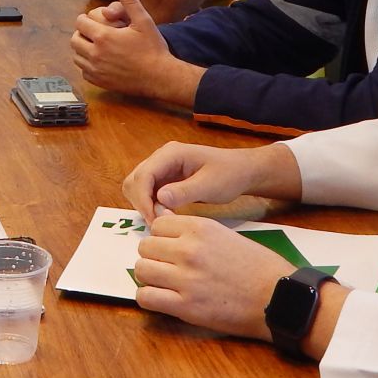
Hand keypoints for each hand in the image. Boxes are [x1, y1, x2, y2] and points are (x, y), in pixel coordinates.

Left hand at [72, 0, 200, 102]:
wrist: (159, 77)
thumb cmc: (153, 48)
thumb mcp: (144, 21)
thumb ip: (130, 1)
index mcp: (103, 36)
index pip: (80, 23)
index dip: (85, 19)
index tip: (93, 20)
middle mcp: (95, 54)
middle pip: (74, 40)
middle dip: (82, 33)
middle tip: (93, 32)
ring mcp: (96, 70)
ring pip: (76, 57)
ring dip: (83, 49)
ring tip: (96, 46)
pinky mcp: (99, 82)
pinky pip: (84, 72)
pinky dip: (87, 65)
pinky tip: (100, 61)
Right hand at [122, 140, 299, 223]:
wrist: (242, 171)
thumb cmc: (229, 174)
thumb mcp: (210, 185)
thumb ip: (185, 191)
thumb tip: (159, 199)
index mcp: (170, 154)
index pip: (143, 175)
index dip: (143, 200)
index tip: (154, 221)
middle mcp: (161, 158)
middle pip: (134, 181)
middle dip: (141, 203)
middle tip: (159, 223)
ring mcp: (162, 168)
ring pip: (138, 188)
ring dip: (144, 206)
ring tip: (164, 220)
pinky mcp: (165, 179)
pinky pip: (148, 193)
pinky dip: (151, 206)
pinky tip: (166, 216)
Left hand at [133, 214, 292, 339]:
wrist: (278, 296)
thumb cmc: (256, 266)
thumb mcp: (225, 235)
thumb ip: (192, 230)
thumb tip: (162, 218)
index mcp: (200, 228)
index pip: (157, 225)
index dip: (162, 238)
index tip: (170, 248)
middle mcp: (189, 250)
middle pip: (145, 247)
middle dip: (154, 257)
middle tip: (168, 268)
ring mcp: (185, 279)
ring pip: (141, 270)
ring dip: (150, 277)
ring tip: (165, 283)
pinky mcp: (185, 307)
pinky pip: (145, 298)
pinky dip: (149, 298)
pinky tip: (164, 299)